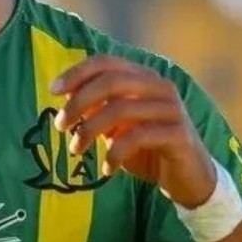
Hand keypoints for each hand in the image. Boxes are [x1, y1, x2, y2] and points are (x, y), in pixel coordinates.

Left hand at [50, 56, 216, 207]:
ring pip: (121, 109)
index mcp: (143, 77)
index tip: (53, 90)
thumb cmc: (147, 147)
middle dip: (79, 102)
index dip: (77, 72)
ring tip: (76, 150)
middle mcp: (159, 86)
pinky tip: (107, 168)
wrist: (189, 179)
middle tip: (61, 126)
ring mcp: (172, 109)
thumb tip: (65, 94)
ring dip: (90, 130)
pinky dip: (114, 153)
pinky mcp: (179, 134)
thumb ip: (96, 107)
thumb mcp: (116, 125)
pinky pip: (137, 137)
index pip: (106, 62)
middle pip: (111, 81)